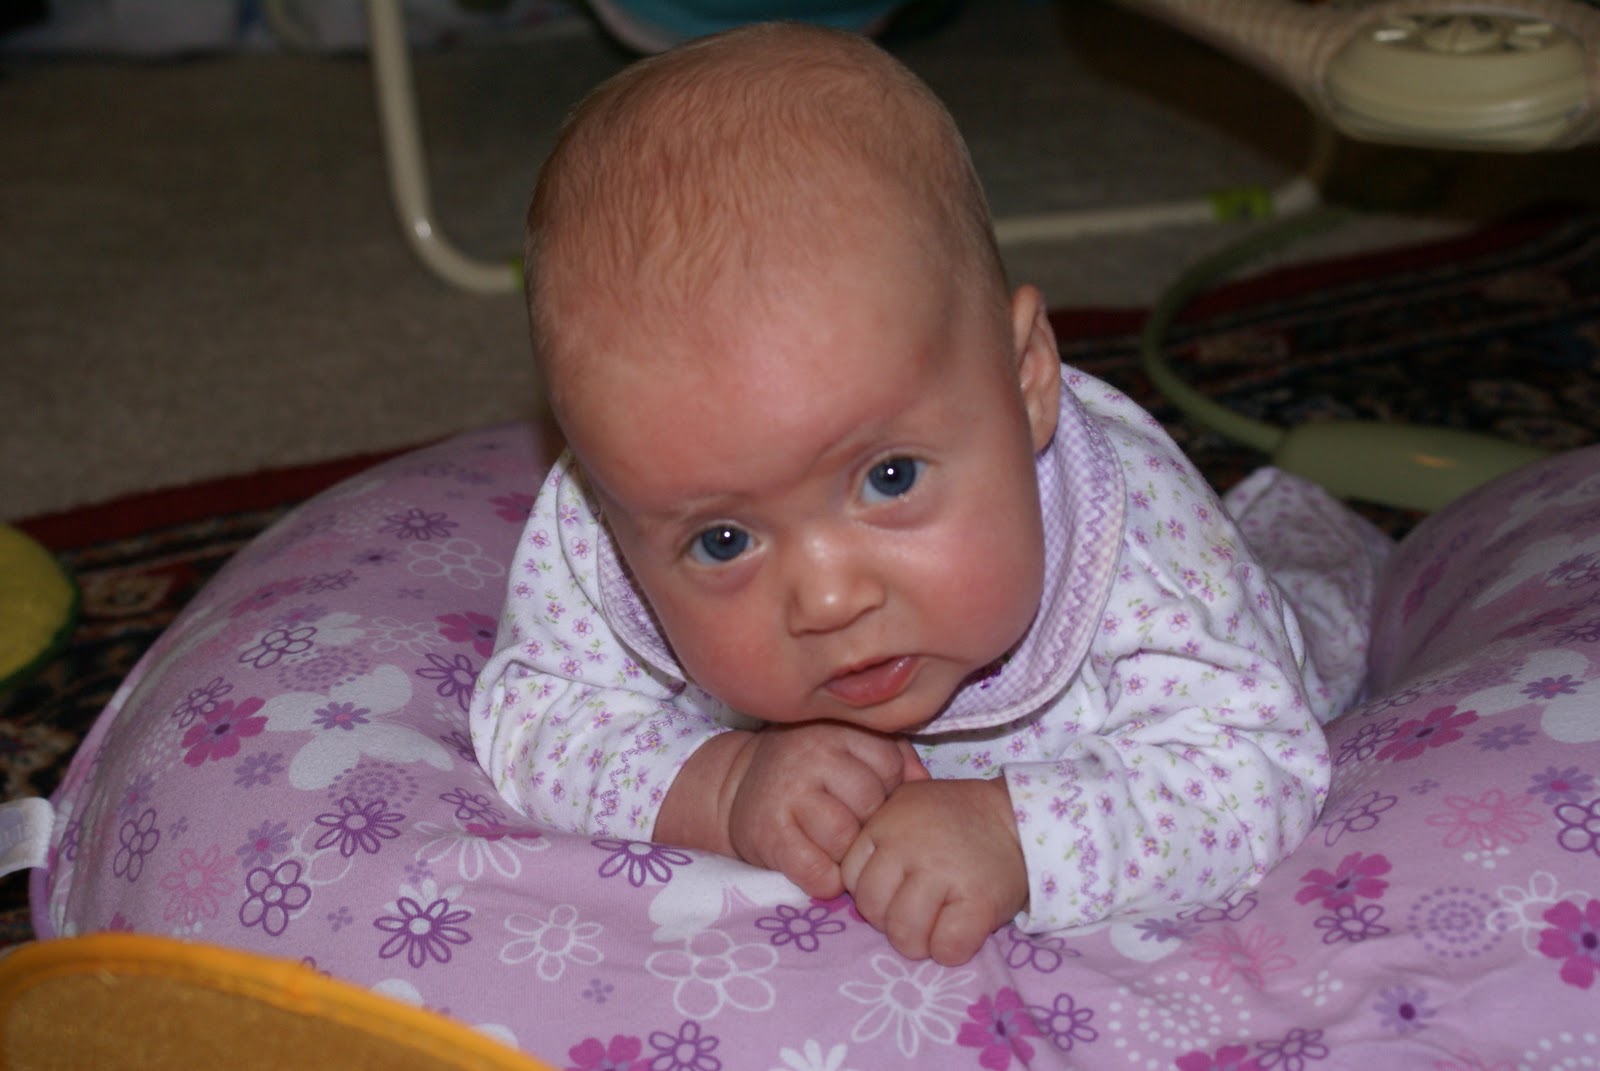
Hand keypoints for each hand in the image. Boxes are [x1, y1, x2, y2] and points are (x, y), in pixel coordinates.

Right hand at [656, 723, 926, 898]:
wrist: (735, 787)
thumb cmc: (808, 772)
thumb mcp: (848, 748)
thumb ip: (894, 757)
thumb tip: (927, 788)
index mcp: (836, 730)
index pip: (890, 766)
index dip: (886, 790)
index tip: (867, 797)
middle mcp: (812, 756)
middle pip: (869, 803)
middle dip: (867, 823)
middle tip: (851, 826)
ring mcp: (788, 794)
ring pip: (845, 839)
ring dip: (846, 854)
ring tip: (835, 848)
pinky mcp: (770, 834)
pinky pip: (817, 871)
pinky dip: (825, 881)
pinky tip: (820, 870)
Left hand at [841, 777, 1027, 965]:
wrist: (1017, 816)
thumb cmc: (956, 819)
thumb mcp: (907, 807)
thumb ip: (878, 836)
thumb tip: (847, 881)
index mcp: (885, 823)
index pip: (851, 878)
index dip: (873, 891)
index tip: (897, 889)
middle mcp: (907, 846)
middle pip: (872, 910)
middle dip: (891, 921)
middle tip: (918, 911)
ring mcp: (942, 873)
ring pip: (904, 935)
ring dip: (919, 943)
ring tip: (937, 925)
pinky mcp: (978, 901)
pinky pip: (946, 948)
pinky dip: (950, 951)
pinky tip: (960, 931)